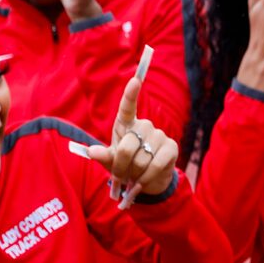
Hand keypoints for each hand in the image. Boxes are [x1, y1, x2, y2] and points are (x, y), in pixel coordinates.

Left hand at [84, 74, 177, 208]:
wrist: (147, 181)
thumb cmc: (126, 166)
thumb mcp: (111, 162)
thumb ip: (103, 156)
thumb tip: (92, 152)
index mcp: (126, 124)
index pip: (128, 106)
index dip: (131, 94)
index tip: (135, 80)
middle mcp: (144, 125)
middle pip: (127, 147)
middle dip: (120, 168)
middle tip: (120, 178)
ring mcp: (159, 135)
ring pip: (140, 160)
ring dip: (133, 175)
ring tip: (133, 179)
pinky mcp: (171, 148)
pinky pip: (155, 165)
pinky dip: (146, 178)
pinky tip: (143, 182)